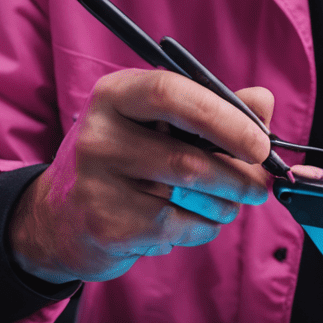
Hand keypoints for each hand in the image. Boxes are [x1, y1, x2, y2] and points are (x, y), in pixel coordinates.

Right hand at [7, 69, 274, 283]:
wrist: (60, 217)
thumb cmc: (126, 160)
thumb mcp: (160, 122)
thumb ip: (216, 107)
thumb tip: (263, 101)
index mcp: (115, 95)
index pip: (170, 93)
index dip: (225, 118)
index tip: (260, 143)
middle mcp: (98, 135)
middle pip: (187, 158)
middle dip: (238, 177)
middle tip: (259, 186)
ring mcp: (96, 182)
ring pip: (187, 197)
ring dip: (223, 205)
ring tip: (225, 204)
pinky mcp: (104, 226)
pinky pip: (175, 228)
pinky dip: (199, 228)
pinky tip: (189, 222)